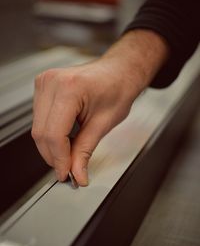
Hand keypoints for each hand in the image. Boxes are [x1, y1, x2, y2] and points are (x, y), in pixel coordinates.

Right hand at [32, 30, 168, 185]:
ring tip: (67, 157)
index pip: (55, 134)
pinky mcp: (43, 87)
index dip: (59, 159)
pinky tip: (63, 141)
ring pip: (37, 128)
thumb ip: (85, 150)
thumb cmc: (118, 88)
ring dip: (50, 147)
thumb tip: (76, 173)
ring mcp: (45, 82)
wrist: (119, 71)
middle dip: (54, 156)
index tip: (66, 173)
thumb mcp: (104, 123)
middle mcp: (52, 82)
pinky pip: (39, 119)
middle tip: (68, 171)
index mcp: (69, 88)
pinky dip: (50, 135)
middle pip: (41, 133)